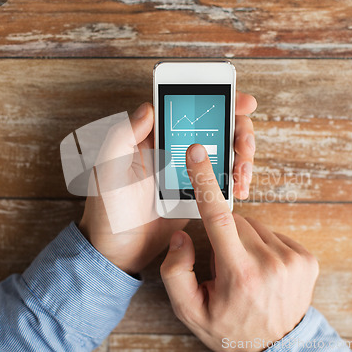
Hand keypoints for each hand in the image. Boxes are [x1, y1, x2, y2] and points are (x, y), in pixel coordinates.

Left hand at [78, 92, 256, 274]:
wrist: (118, 251)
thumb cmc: (107, 210)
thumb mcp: (107, 170)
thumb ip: (122, 136)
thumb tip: (148, 107)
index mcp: (152, 137)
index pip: (188, 109)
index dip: (217, 100)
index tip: (241, 103)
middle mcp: (173, 149)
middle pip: (216, 127)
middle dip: (238, 132)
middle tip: (244, 146)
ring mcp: (188, 172)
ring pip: (224, 152)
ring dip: (241, 158)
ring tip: (242, 175)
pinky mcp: (197, 193)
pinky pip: (223, 179)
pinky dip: (236, 180)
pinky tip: (239, 189)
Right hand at [160, 144, 318, 350]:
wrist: (275, 348)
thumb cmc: (228, 328)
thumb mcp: (189, 310)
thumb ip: (176, 272)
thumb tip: (183, 234)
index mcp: (240, 274)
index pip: (218, 218)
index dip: (205, 182)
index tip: (198, 153)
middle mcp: (271, 263)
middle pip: (235, 221)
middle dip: (224, 235)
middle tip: (225, 265)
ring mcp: (294, 259)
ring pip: (254, 225)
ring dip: (243, 240)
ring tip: (245, 270)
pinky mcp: (307, 258)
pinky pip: (273, 234)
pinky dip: (262, 244)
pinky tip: (261, 267)